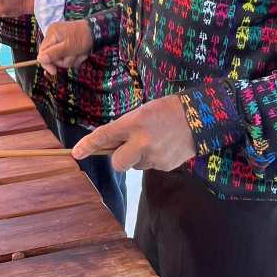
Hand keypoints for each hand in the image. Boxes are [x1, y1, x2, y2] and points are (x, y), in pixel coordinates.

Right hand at [38, 20, 92, 74]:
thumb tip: (40, 59)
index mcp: (52, 34)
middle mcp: (54, 37)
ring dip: (72, 59)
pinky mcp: (68, 46)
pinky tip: (82, 53)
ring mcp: (61, 41)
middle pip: (52, 57)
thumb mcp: (68, 46)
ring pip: (62, 59)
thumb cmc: (83, 37)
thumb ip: (53, 53)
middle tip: (74, 56)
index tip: (54, 72)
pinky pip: (68, 57)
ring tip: (80, 53)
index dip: (47, 63)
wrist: (97, 32)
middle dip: (64, 60)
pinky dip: (75, 57)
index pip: (42, 52)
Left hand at [72, 95, 195, 172]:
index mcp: (135, 123)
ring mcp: (155, 156)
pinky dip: (152, 158)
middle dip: (118, 158)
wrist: (200, 117)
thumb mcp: (143, 111)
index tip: (76, 153)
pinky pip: (150, 166)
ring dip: (138, 156)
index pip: (105, 136)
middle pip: (117, 163)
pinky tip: (164, 146)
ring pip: (135, 165)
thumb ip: (125, 127)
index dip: (88, 145)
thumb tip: (109, 143)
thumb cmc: (167, 110)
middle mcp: (143, 142)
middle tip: (127, 148)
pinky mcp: (165, 166)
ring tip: (154, 141)